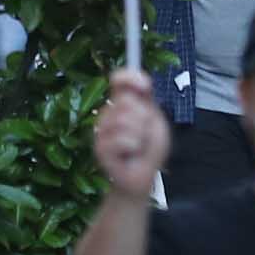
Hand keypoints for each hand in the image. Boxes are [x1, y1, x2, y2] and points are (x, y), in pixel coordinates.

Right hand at [92, 68, 169, 195]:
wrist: (141, 177)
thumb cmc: (149, 149)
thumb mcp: (155, 120)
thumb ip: (147, 100)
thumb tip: (142, 78)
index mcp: (122, 104)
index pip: (120, 80)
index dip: (129, 77)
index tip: (143, 86)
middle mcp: (109, 113)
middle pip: (126, 100)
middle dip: (142, 118)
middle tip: (143, 133)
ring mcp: (101, 131)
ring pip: (124, 120)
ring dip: (139, 135)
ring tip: (138, 146)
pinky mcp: (99, 148)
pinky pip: (121, 140)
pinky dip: (133, 147)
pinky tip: (131, 153)